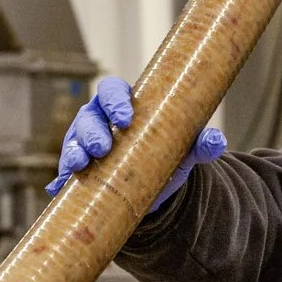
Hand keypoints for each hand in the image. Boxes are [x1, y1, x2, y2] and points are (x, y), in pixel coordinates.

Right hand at [48, 76, 227, 209]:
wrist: (152, 190)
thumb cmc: (164, 157)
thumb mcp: (183, 152)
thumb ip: (200, 145)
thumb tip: (216, 141)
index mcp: (124, 106)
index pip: (112, 90)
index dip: (115, 100)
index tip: (126, 118)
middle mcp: (99, 121)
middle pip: (88, 116)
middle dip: (92, 130)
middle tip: (104, 147)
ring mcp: (84, 144)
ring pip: (73, 141)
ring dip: (75, 151)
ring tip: (82, 164)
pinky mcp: (75, 169)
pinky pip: (65, 169)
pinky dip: (64, 176)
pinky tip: (65, 183)